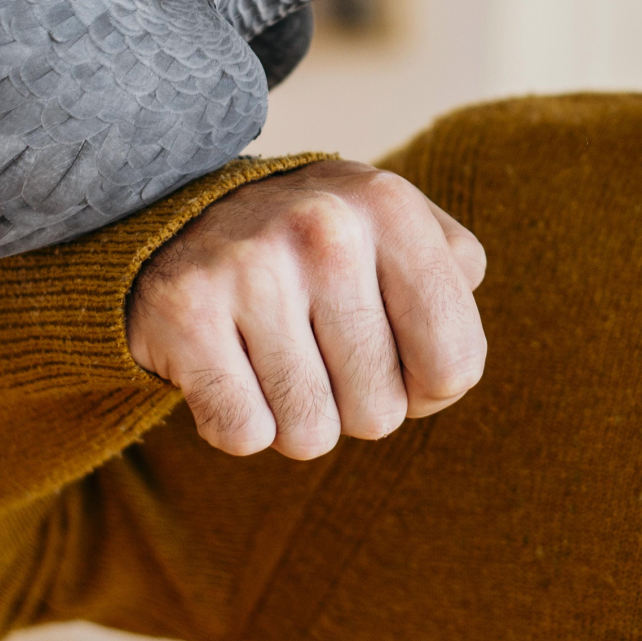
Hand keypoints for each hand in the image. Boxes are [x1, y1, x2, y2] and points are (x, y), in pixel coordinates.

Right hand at [126, 160, 486, 459]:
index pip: (455, 365)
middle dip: (355, 402)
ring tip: (275, 353)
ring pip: (310, 434)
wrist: (186, 208)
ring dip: (296, 415)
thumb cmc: (319, 239)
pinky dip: (240, 419)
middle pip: (381, 412)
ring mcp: (252, 268)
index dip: (427, 386)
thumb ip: (453, 274)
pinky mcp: (186, 312)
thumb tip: (454, 363)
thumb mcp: (396, 223)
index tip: (394, 353)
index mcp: (390, 206)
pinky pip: (244, 434)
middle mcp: (326, 228)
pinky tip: (230, 365)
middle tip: (320, 347)